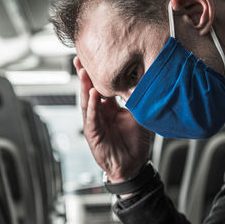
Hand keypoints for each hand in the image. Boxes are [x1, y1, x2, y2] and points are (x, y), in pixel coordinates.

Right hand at [74, 57, 151, 182]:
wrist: (133, 165)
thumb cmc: (135, 143)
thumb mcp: (138, 117)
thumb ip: (136, 101)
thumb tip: (143, 82)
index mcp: (110, 108)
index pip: (103, 87)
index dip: (99, 74)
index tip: (99, 58)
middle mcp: (100, 113)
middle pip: (91, 90)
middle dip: (85, 75)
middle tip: (81, 58)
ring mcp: (95, 122)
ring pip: (88, 101)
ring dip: (86, 87)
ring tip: (84, 71)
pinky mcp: (93, 134)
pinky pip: (92, 118)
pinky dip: (93, 106)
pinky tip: (93, 95)